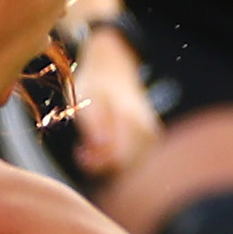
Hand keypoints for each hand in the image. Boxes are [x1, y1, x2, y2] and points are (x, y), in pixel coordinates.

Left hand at [67, 29, 163, 178]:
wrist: (113, 68)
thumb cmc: (95, 84)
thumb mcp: (86, 100)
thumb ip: (93, 124)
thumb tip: (101, 145)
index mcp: (131, 120)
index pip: (118, 158)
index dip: (97, 163)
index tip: (80, 152)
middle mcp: (147, 129)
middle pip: (125, 165)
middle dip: (101, 163)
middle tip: (81, 150)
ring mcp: (152, 134)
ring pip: (131, 165)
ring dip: (109, 161)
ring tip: (89, 145)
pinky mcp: (152, 138)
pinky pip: (135, 158)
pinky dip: (118, 156)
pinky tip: (102, 144)